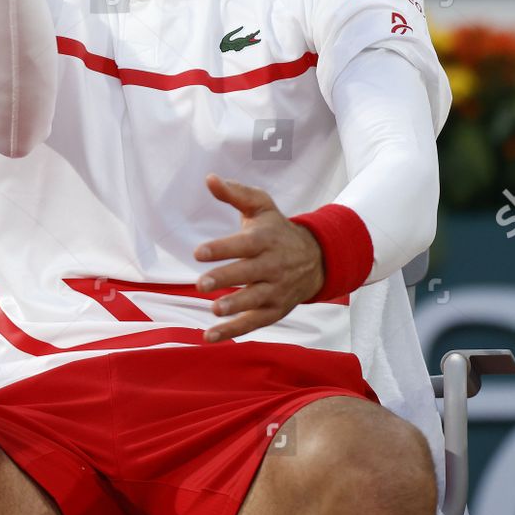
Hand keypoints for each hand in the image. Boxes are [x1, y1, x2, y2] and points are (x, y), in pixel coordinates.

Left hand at [193, 173, 325, 342]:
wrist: (316, 258)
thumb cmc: (277, 229)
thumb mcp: (261, 206)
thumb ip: (235, 194)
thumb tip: (209, 178)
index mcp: (266, 239)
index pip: (244, 244)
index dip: (222, 248)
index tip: (198, 252)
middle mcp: (273, 265)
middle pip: (249, 273)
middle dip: (227, 278)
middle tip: (202, 284)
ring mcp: (275, 290)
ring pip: (255, 300)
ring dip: (235, 306)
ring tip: (214, 308)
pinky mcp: (275, 310)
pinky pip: (254, 322)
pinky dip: (233, 331)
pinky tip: (209, 336)